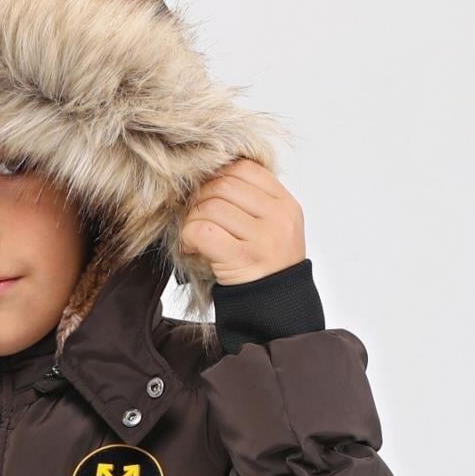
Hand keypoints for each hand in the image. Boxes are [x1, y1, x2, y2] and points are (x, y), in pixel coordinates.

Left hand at [179, 158, 306, 284]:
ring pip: (211, 207)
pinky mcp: (242, 258)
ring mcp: (262, 238)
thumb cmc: (267, 266)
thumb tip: (209, 178)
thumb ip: (252, 200)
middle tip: (194, 216)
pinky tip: (191, 246)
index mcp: (285, 203)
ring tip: (193, 234)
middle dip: (200, 198)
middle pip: (224, 184)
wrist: (278, 307)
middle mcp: (278, 217)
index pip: (244, 168)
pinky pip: (204, 232)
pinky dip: (189, 236)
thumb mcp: (273, 226)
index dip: (217, 175)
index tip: (207, 193)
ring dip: (192, 219)